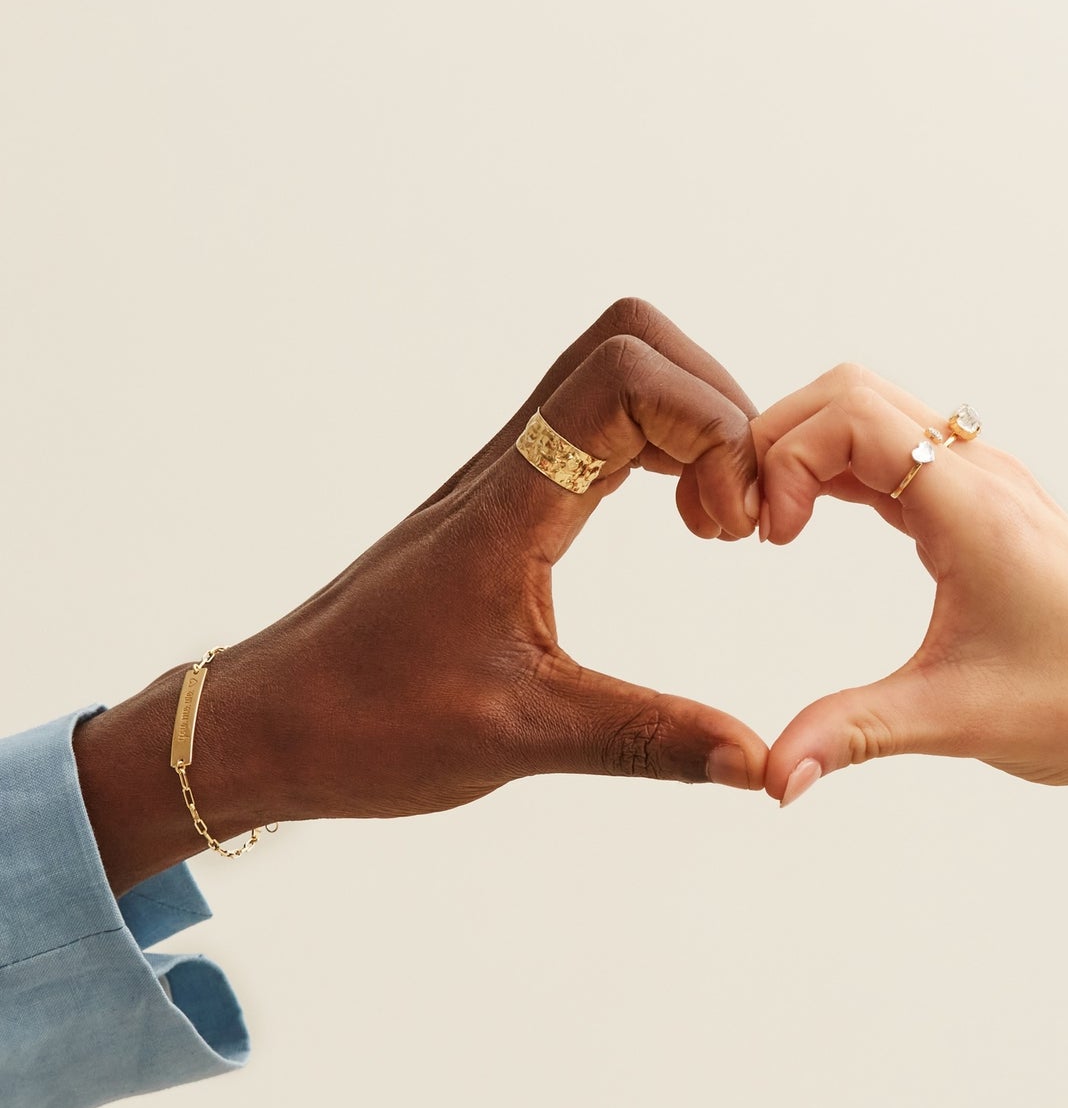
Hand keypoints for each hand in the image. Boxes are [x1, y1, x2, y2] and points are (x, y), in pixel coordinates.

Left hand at [78, 299, 768, 892]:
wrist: (268, 724)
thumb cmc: (366, 723)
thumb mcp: (522, 738)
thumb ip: (648, 741)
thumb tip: (759, 764)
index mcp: (510, 506)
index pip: (624, 376)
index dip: (709, 424)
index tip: (730, 525)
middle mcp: (509, 469)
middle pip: (629, 343)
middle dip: (714, 407)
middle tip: (734, 513)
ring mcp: (507, 479)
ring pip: (614, 376)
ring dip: (690, 425)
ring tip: (717, 521)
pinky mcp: (508, 503)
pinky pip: (597, 428)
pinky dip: (661, 449)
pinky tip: (681, 520)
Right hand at [752, 365, 1067, 805]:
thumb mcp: (954, 720)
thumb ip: (853, 734)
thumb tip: (772, 778)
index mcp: (974, 506)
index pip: (850, 414)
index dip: (784, 459)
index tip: (767, 539)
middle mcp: (979, 474)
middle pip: (848, 394)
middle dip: (776, 443)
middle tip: (748, 525)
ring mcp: (983, 483)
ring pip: (869, 414)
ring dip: (805, 452)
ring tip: (773, 527)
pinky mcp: (981, 506)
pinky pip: (893, 451)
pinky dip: (836, 469)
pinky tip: (811, 525)